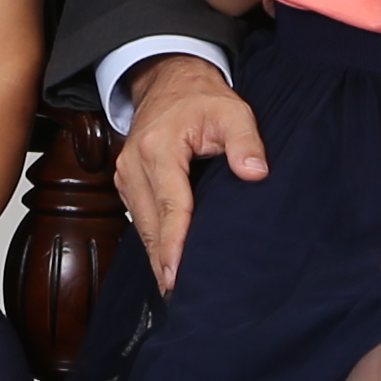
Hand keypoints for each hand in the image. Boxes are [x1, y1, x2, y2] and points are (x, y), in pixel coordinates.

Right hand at [115, 60, 268, 291]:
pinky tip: (168, 264)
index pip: (170, 206)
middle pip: (150, 225)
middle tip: (181, 297)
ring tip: (175, 289)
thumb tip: (255, 173)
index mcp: (159, 148)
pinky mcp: (127, 184)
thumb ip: (246, 141)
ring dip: (157, 256)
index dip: (174, 244)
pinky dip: (153, 242)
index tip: (177, 275)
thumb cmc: (202, 99)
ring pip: (141, 227)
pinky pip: (139, 220)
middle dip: (164, 262)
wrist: (169, 82)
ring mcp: (126, 176)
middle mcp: (134, 165)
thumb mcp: (232, 110)